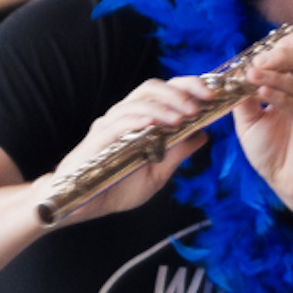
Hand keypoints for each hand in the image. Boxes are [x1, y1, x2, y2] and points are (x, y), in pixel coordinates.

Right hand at [41, 76, 213, 224]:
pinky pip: (118, 124)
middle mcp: (123, 117)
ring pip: (136, 102)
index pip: (164, 92)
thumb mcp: (158, 173)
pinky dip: (139, 120)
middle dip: (179, 92)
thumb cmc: (116, 187)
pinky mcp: (97, 141)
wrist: (80, 206)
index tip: (212, 95)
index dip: (188, 87)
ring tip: (183, 117)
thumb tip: (204, 134)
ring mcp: (108, 126)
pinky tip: (155, 125)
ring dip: (163, 107)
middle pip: (150, 88)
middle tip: (200, 104)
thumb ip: (178, 152)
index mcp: (138, 120)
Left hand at [231, 29, 292, 208]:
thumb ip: (243, 98)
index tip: (260, 50)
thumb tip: (233, 75)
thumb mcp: (250, 121)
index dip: (287, 43)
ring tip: (251, 77)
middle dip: (279, 55)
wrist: (289, 186)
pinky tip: (262, 94)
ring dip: (274, 75)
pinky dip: (280, 97)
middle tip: (255, 63)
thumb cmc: (274, 154)